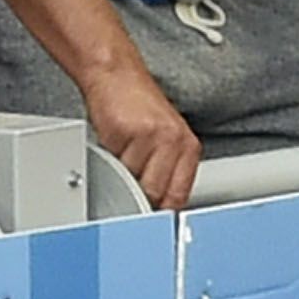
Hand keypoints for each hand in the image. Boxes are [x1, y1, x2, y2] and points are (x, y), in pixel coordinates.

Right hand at [79, 51, 198, 208]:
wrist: (116, 75)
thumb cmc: (137, 108)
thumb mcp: (163, 141)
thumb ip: (165, 171)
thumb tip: (159, 205)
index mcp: (189, 148)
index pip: (180, 196)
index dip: (164, 212)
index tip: (153, 222)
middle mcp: (176, 142)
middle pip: (158, 193)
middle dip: (140, 197)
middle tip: (128, 190)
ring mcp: (153, 137)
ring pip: (135, 181)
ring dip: (122, 178)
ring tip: (121, 157)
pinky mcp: (129, 132)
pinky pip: (116, 164)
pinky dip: (109, 162)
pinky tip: (112, 145)